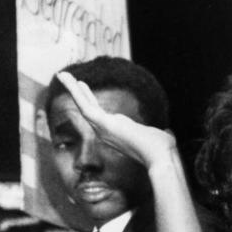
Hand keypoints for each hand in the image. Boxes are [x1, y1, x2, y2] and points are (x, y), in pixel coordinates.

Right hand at [55, 70, 176, 170]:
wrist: (160, 156)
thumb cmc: (161, 150)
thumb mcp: (157, 137)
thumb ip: (157, 134)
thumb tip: (168, 135)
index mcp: (116, 133)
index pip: (99, 114)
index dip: (90, 100)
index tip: (85, 88)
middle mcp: (106, 132)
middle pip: (88, 108)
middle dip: (78, 93)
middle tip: (67, 78)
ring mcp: (103, 129)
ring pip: (83, 105)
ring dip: (72, 88)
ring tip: (63, 74)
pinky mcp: (103, 124)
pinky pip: (84, 105)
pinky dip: (75, 91)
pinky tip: (68, 79)